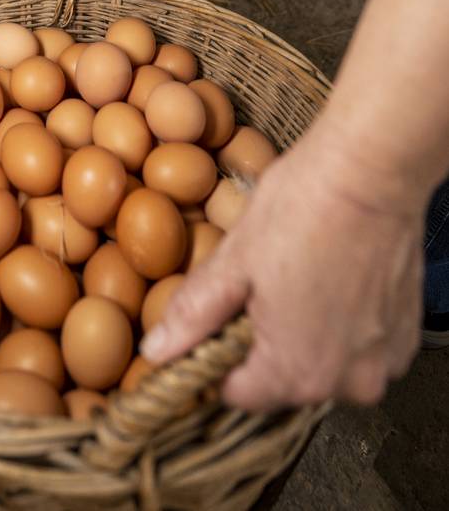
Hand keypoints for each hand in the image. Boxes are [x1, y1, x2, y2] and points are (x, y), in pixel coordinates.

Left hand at [140, 125, 423, 409]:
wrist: (371, 168)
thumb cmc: (301, 207)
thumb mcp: (234, 259)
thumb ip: (193, 315)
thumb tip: (154, 352)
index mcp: (297, 371)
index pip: (236, 392)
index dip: (214, 357)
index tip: (212, 320)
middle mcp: (347, 382)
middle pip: (282, 380)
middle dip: (259, 342)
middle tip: (254, 285)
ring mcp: (382, 361)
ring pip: (323, 364)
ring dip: (303, 335)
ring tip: (293, 277)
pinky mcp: (405, 336)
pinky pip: (359, 348)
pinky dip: (342, 325)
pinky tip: (329, 279)